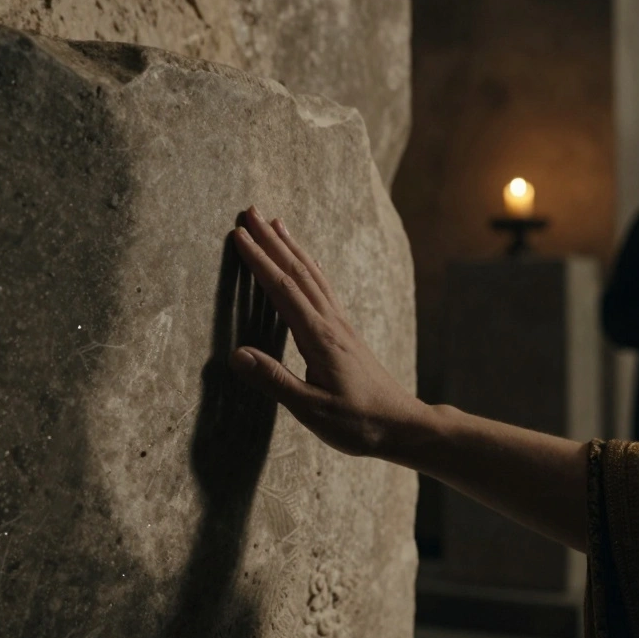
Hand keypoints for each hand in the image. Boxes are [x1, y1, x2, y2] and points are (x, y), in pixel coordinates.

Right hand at [228, 207, 425, 459]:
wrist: (402, 425)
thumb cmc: (358, 423)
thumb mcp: (311, 409)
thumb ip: (274, 380)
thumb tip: (236, 354)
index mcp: (319, 338)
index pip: (283, 290)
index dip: (259, 261)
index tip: (238, 235)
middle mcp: (331, 323)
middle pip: (298, 272)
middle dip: (272, 241)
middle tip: (250, 211)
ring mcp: (341, 326)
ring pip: (313, 275)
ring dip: (291, 247)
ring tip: (276, 223)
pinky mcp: (346, 333)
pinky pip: (323, 288)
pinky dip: (308, 267)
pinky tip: (305, 263)